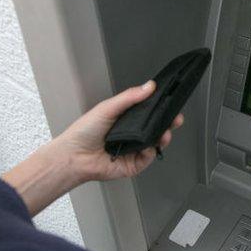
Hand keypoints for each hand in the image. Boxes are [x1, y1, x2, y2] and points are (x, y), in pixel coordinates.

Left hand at [4, 80, 182, 215]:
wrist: (74, 156)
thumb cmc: (84, 132)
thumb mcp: (108, 108)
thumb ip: (130, 97)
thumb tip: (149, 86)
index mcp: (125, 120)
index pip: (148, 112)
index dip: (161, 109)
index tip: (171, 103)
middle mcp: (131, 135)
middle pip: (155, 128)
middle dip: (168, 123)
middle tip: (176, 119)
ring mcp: (133, 150)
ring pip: (155, 143)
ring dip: (163, 137)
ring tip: (164, 132)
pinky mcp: (133, 165)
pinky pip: (149, 157)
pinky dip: (151, 151)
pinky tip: (148, 146)